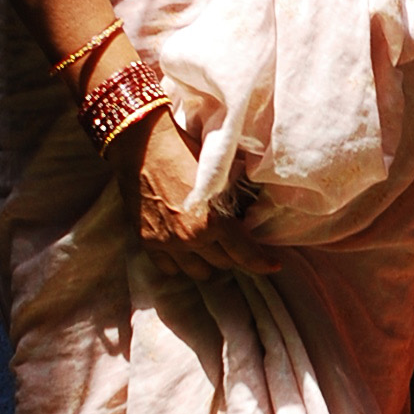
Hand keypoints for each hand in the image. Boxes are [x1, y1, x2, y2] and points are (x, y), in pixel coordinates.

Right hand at [111, 110, 279, 281]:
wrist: (140, 142)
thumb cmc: (183, 149)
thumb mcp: (217, 176)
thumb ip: (232, 202)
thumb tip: (248, 217)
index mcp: (211, 222)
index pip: (245, 254)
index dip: (262, 262)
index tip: (273, 265)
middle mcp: (189, 238)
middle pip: (223, 264)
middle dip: (233, 254)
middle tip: (236, 242)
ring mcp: (166, 243)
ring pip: (198, 272)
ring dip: (208, 261)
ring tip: (211, 247)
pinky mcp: (147, 241)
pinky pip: (169, 268)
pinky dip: (180, 262)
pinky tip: (185, 249)